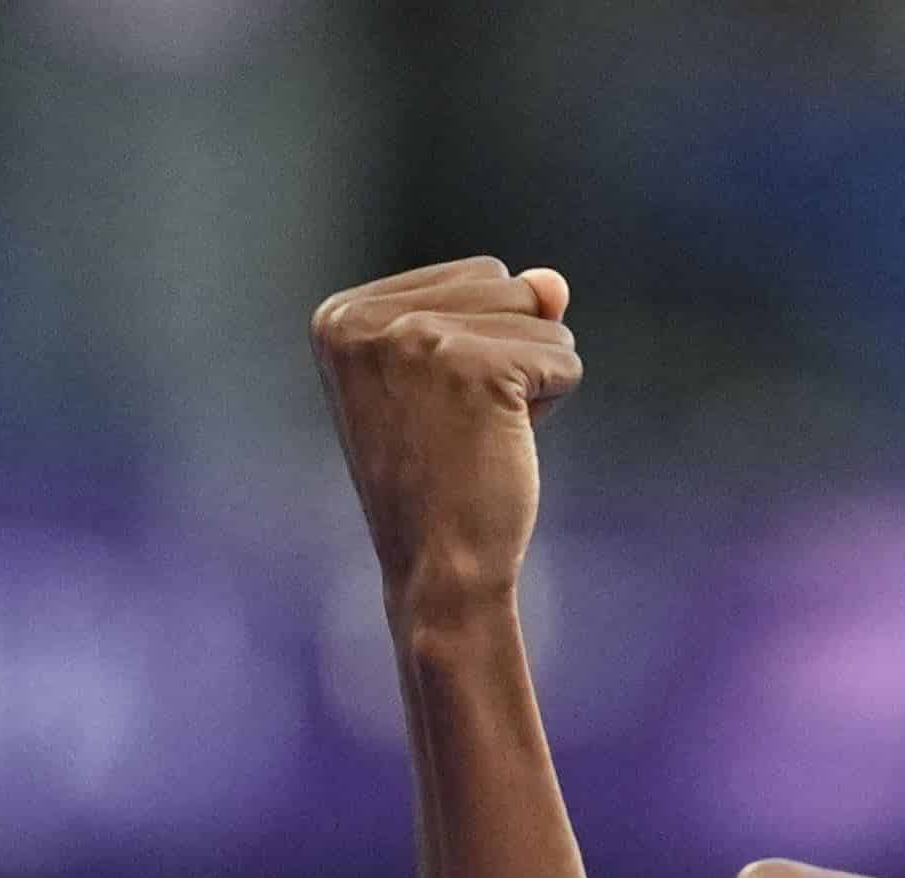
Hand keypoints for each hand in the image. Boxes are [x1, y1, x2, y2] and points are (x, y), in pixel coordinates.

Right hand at [309, 257, 580, 613]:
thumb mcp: (451, 381)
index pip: (471, 278)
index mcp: (341, 316)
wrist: (437, 572)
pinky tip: (506, 442)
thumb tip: (554, 282)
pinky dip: (554, 400)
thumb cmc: (441, 485)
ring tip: (480, 434)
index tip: (432, 410)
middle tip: (460, 427)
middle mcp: (368, 318)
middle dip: (509, 354)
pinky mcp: (473, 367)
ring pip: (538, 315)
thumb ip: (498, 315)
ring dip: (533, 378)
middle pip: (503, 283)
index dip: (478, 346)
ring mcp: (417, 338)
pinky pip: (562, 356)